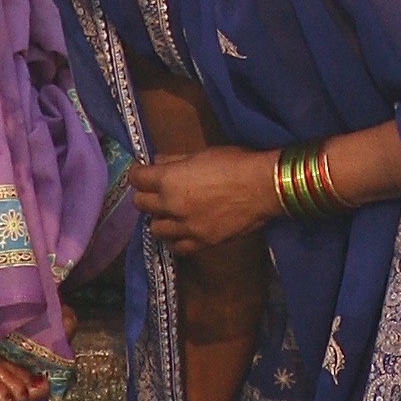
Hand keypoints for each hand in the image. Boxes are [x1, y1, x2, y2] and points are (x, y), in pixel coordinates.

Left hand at [128, 144, 279, 255]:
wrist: (263, 187)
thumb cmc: (234, 162)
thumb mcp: (202, 153)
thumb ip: (175, 160)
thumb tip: (157, 161)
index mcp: (169, 180)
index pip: (137, 178)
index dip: (137, 172)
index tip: (142, 171)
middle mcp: (171, 206)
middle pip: (141, 204)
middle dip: (145, 194)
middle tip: (155, 189)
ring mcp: (186, 228)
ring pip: (155, 229)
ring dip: (159, 218)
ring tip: (169, 212)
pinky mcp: (201, 243)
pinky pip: (177, 247)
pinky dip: (175, 239)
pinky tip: (182, 230)